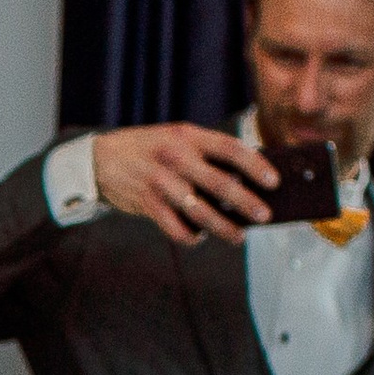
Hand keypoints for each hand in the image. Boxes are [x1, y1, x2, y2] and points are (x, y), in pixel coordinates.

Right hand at [91, 123, 274, 245]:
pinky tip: (199, 238)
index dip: (254, 165)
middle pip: (218, 183)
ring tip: (238, 237)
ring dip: (222, 227)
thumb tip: (241, 178)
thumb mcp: (175, 138)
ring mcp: (159, 181)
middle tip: (264, 215)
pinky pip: (174, 226)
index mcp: (187, 136)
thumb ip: (204, 153)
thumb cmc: (147, 150)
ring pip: (199, 210)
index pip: (229, 148)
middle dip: (245, 202)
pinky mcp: (146, 203)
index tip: (273, 181)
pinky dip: (190, 236)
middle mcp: (175, 157)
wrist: (100, 160)